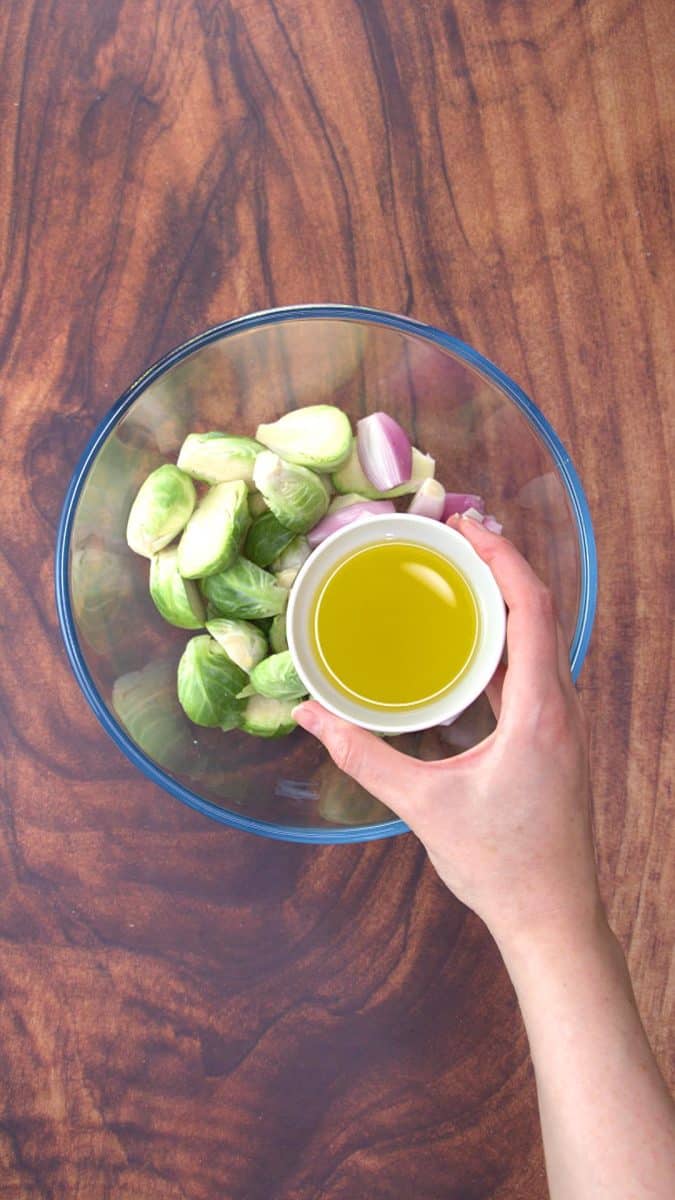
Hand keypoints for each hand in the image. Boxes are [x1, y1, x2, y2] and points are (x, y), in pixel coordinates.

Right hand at [293, 516, 601, 949]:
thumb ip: (363, 756)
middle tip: (451, 536)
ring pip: (539, 641)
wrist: (553, 919)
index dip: (502, 558)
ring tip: (456, 574)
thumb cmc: (500, 866)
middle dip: (500, 565)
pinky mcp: (551, 740)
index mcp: (539, 713)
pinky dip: (503, 642)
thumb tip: (310, 718)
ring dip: (504, 601)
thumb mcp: (423, 807)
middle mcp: (559, 708)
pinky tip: (468, 643)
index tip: (464, 525)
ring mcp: (560, 725)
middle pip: (540, 613)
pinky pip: (531, 672)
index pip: (532, 609)